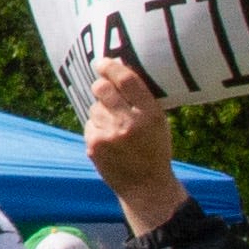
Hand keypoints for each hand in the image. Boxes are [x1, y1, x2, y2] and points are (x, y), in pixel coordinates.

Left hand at [83, 60, 190, 237]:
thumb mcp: (159, 122)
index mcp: (150, 114)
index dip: (112, 67)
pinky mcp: (94, 146)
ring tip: (115, 126)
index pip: (127, 81)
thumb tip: (118, 67)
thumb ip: (141, 99)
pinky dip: (97, 127)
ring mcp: (109, 135)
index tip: (103, 61)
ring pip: (94, 107)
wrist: (146, 186)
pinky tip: (109, 140)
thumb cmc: (154, 149)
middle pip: (102, 89)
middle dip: (100, 85)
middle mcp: (129, 123)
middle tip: (103, 87)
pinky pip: (89, 124)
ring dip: (101, 111)